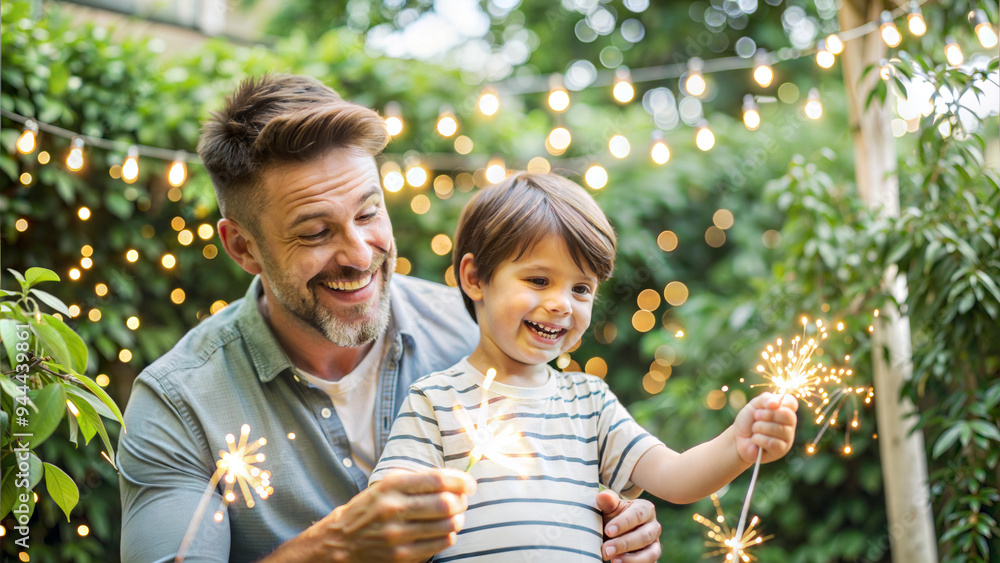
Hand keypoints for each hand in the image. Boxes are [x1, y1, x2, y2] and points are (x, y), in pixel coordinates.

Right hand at [265, 468, 475, 562]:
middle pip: (447, 504)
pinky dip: (448, 536)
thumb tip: (458, 480)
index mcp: (391, 486)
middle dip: (462, 502)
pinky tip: (442, 531)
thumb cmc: (370, 508)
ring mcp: (397, 536)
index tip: (469, 483)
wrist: (340, 541)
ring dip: (458, 520)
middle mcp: (393, 509)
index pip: (437, 480)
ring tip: (454, 516)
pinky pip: (440, 545)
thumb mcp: (387, 485)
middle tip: (463, 501)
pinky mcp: (401, 556)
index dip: (461, 481)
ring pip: (448, 526)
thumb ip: (419, 480)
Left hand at [595, 489, 661, 562]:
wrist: (614, 530)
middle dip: (624, 544)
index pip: (638, 514)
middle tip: (606, 550)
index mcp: (645, 509)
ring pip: (651, 553)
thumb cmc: (612, 516)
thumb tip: (603, 495)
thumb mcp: (609, 508)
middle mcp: (654, 526)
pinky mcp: (651, 557)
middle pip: (645, 536)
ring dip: (632, 559)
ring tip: (613, 561)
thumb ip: (607, 502)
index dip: (623, 523)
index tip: (608, 530)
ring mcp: (654, 544)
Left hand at [734, 392, 797, 464]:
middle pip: (787, 415)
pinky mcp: (781, 450)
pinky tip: (755, 440)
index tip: (767, 405)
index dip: (781, 402)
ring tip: (754, 430)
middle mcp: (789, 424)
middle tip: (756, 417)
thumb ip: (765, 399)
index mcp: (784, 410)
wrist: (738, 438)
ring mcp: (787, 438)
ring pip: (778, 429)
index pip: (791, 402)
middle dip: (766, 415)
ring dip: (759, 428)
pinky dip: (758, 439)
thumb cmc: (748, 420)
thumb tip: (776, 404)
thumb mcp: (754, 405)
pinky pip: (772, 442)